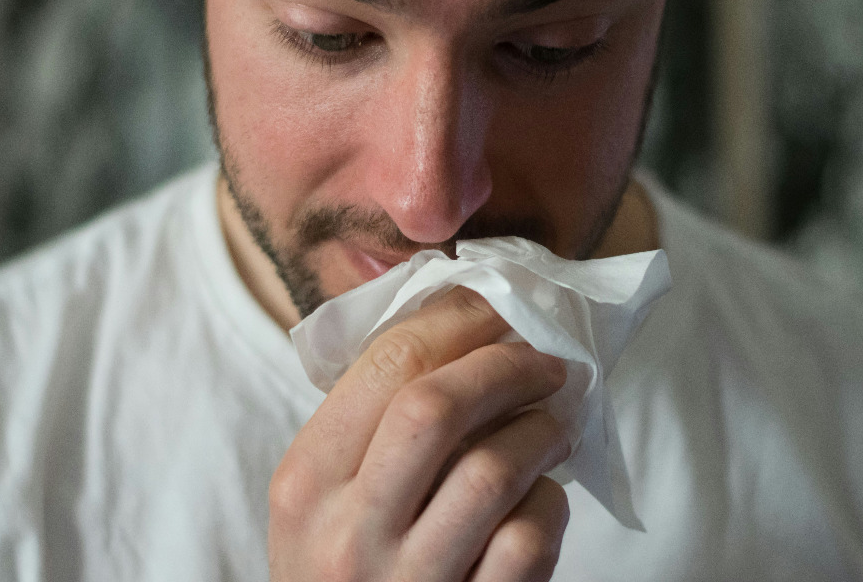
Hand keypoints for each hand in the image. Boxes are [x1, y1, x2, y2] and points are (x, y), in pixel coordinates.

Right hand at [269, 286, 572, 580]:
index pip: (386, 364)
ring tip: (557, 421)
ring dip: (542, 430)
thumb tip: (463, 323)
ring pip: (492, 470)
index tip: (499, 307)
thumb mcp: (323, 502)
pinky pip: (527, 539)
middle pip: (436, 407)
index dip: (458, 320)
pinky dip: (549, 505)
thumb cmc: (345, 573)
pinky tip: (542, 498)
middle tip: (545, 359)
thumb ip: (369, 425)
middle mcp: (346, 531)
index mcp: (306, 483)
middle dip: (505, 365)